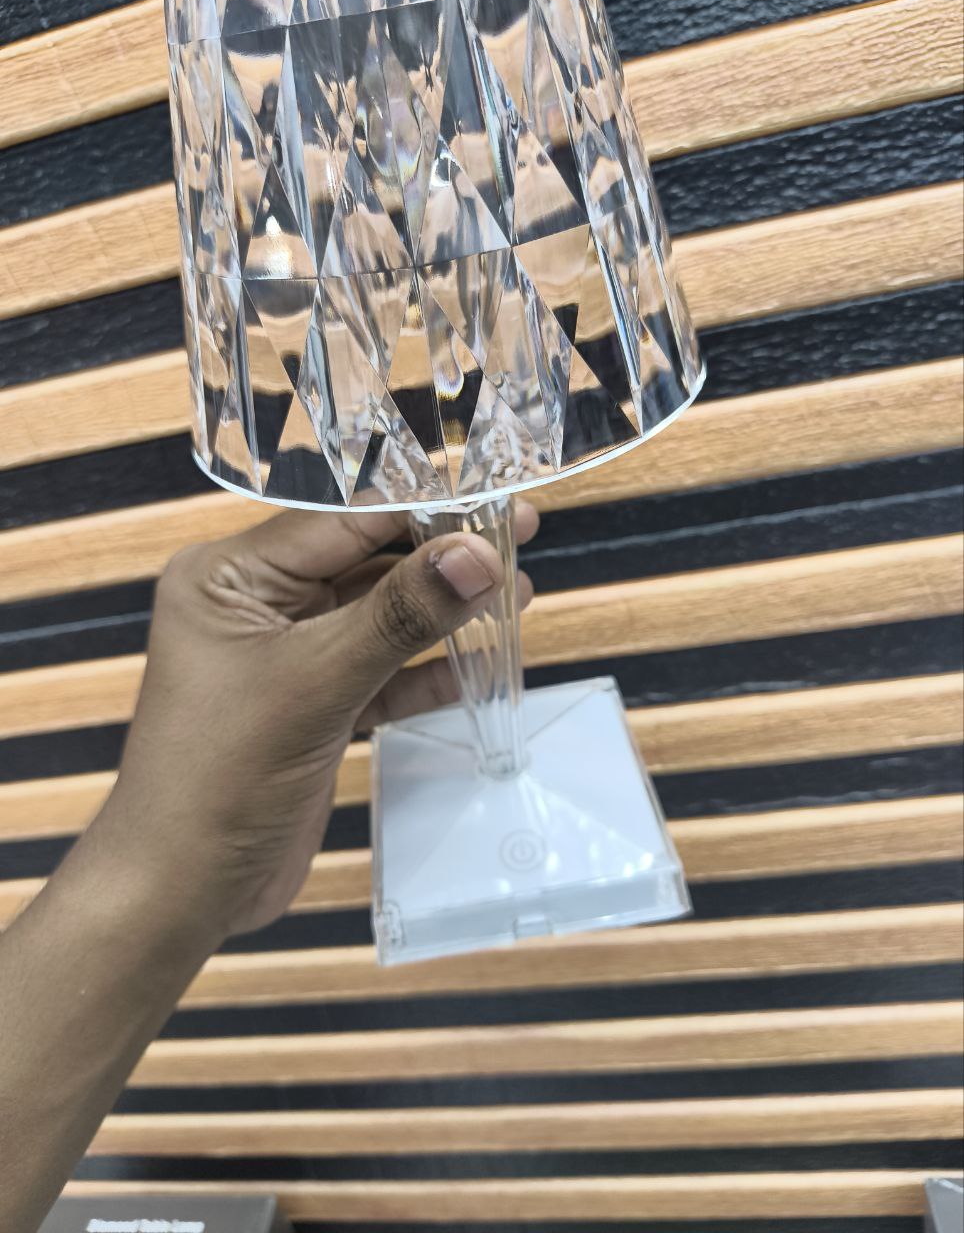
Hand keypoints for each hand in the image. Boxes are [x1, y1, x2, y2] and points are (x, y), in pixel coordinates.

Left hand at [107, 503, 537, 939]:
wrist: (182, 890)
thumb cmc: (221, 776)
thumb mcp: (315, 683)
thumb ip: (399, 615)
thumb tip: (478, 553)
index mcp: (229, 577)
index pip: (339, 521)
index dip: (423, 508)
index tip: (496, 501)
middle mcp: (255, 605)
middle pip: (364, 562)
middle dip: (440, 555)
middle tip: (520, 536)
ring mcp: (286, 656)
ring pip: (379, 616)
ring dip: (444, 610)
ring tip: (519, 592)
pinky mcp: (314, 704)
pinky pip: (381, 669)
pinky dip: (428, 668)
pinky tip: (485, 657)